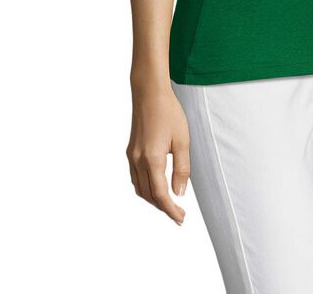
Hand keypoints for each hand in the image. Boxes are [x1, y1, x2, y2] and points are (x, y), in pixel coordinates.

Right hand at [126, 81, 190, 224]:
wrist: (149, 93)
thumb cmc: (168, 113)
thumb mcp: (182, 140)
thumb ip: (182, 169)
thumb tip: (179, 193)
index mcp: (152, 159)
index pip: (161, 195)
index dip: (171, 210)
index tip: (181, 219)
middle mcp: (138, 160)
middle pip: (148, 195)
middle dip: (163, 208)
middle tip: (178, 214)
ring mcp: (132, 156)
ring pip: (139, 188)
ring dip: (153, 200)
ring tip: (169, 203)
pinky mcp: (130, 150)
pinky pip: (135, 178)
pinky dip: (145, 188)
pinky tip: (155, 186)